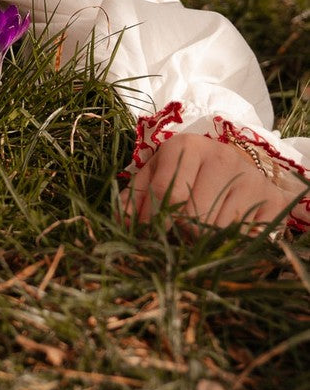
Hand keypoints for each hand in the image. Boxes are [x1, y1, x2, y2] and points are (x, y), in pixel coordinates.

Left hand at [121, 134, 298, 234]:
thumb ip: (138, 195)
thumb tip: (119, 221)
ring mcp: (248, 176)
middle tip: (183, 233)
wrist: (240, 168)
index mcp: (185, 146)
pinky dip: (233, 242)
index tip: (150, 236)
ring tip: (206, 229)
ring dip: (207, 240)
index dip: (155, 220)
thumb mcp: (160, 174)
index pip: (166, 192)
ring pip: (217, 229)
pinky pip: (246, 236)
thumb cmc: (190, 173)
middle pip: (192, 215)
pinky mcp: (270, 198)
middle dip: (183, 233)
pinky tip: (229, 230)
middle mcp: (219, 156)